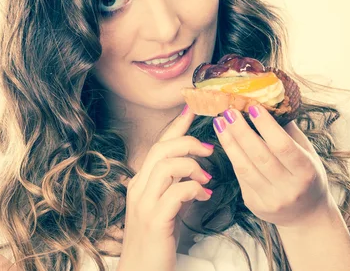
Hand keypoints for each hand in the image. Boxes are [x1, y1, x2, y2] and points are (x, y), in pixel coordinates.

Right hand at [118, 105, 213, 270]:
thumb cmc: (157, 241)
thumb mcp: (166, 207)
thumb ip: (176, 186)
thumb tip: (197, 170)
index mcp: (141, 182)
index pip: (158, 145)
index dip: (176, 125)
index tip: (192, 108)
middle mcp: (139, 188)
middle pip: (161, 149)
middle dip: (188, 142)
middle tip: (210, 149)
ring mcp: (144, 203)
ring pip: (166, 165)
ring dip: (193, 166)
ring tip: (207, 179)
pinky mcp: (155, 220)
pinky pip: (176, 192)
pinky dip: (194, 189)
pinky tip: (205, 196)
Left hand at [212, 104, 330, 228]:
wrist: (306, 215)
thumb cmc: (308, 176)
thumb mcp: (307, 153)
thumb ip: (289, 131)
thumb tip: (269, 101)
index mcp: (306, 172)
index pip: (283, 146)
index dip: (266, 126)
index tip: (252, 106)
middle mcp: (289, 188)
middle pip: (259, 156)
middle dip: (241, 131)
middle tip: (229, 110)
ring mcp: (270, 200)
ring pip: (244, 167)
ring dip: (229, 142)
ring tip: (220, 122)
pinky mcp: (255, 205)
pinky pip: (240, 177)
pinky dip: (232, 155)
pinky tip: (225, 139)